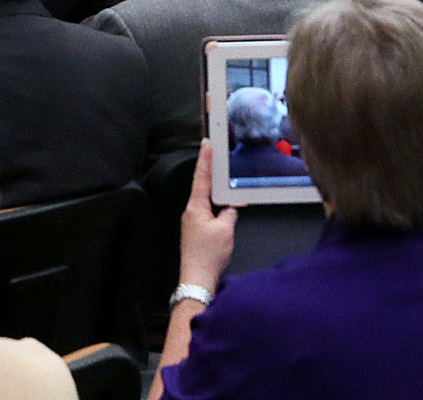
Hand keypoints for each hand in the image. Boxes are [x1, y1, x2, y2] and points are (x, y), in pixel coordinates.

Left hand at [177, 140, 236, 291]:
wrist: (197, 278)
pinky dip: (217, 209)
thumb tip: (231, 208)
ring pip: (207, 201)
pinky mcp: (196, 231)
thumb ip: (230, 213)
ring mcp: (193, 222)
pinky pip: (208, 213)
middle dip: (212, 174)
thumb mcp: (225, 230)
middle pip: (203, 187)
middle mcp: (191, 212)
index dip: (205, 159)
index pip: (201, 177)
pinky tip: (226, 212)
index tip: (206, 144)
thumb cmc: (208, 256)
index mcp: (196, 207)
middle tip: (218, 158)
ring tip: (229, 188)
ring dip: (217, 195)